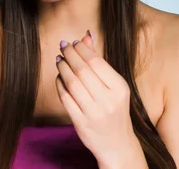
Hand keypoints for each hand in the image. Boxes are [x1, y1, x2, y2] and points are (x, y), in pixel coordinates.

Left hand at [55, 31, 143, 166]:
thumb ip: (99, 61)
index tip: (73, 42)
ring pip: (72, 83)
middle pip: (82, 71)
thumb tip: (86, 35)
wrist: (117, 144)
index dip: (81, 49)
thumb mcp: (113, 85)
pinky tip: (59, 76)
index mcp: (119, 88)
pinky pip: (65, 98)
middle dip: (69, 55)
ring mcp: (94, 113)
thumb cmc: (114, 109)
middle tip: (63, 46)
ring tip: (59, 59)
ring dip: (62, 67)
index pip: (96, 62)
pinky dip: (59, 84)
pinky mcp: (81, 122)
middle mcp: (108, 100)